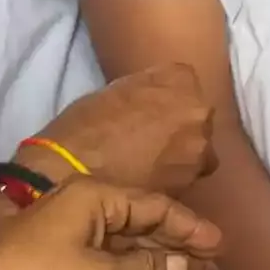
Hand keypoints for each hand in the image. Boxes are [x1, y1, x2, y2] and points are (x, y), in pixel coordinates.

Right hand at [32, 60, 209, 194]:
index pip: (182, 81)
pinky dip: (172, 177)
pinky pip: (186, 176)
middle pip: (195, 117)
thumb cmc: (84, 128)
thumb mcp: (114, 90)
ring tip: (146, 162)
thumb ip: (148, 88)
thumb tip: (158, 95)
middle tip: (148, 137)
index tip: (148, 108)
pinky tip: (148, 180)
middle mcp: (200, 116)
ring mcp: (200, 154)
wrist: (69, 176)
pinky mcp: (191, 187)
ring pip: (197, 150)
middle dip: (178, 125)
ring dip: (179, 153)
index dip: (164, 96)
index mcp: (181, 81)